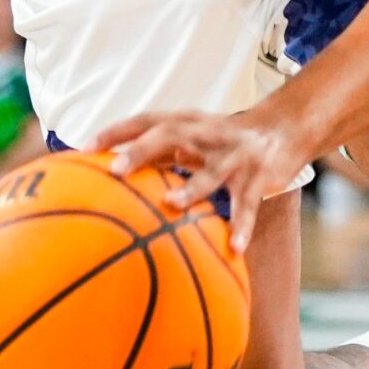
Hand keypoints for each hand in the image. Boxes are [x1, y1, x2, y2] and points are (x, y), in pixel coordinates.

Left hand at [92, 107, 311, 254]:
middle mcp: (206, 134)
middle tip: (116, 171)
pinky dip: (242, 225)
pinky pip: (247, 204)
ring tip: (171, 204)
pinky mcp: (258, 176)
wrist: (282, 130)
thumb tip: (109, 174)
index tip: (85, 149)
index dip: (116, 132)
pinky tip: (234, 247)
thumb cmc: (223, 140)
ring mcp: (232, 155)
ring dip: (191, 188)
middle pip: (171, 135)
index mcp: (186, 124)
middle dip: (142, 150)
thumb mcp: (190, 139)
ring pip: (209, 172)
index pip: (145, 120)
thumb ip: (157, 153)